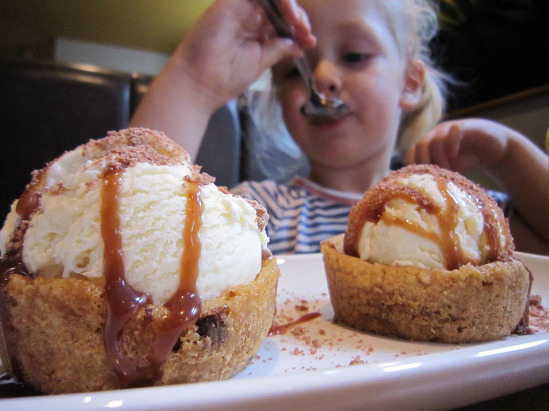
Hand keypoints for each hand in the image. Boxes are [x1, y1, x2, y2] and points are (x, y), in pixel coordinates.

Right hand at [175, 0, 315, 109]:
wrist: (200, 83)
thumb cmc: (225, 78)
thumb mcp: (261, 62)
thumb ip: (279, 49)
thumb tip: (299, 44)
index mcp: (256, 32)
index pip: (283, 20)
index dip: (299, 27)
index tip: (309, 41)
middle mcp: (249, 16)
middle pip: (280, 4)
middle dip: (298, 16)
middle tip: (305, 33)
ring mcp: (240, 7)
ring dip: (290, 5)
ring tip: (298, 24)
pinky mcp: (232, 1)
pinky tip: (288, 13)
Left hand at [406, 118, 510, 171]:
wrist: (492, 148)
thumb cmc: (466, 160)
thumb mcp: (448, 168)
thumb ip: (435, 173)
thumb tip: (421, 194)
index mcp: (427, 144)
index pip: (412, 152)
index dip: (412, 165)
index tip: (418, 180)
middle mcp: (435, 134)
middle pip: (420, 145)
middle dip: (424, 162)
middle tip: (433, 176)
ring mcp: (448, 129)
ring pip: (435, 140)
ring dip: (439, 158)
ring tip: (448, 169)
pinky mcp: (464, 126)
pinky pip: (452, 131)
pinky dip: (450, 143)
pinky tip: (453, 155)